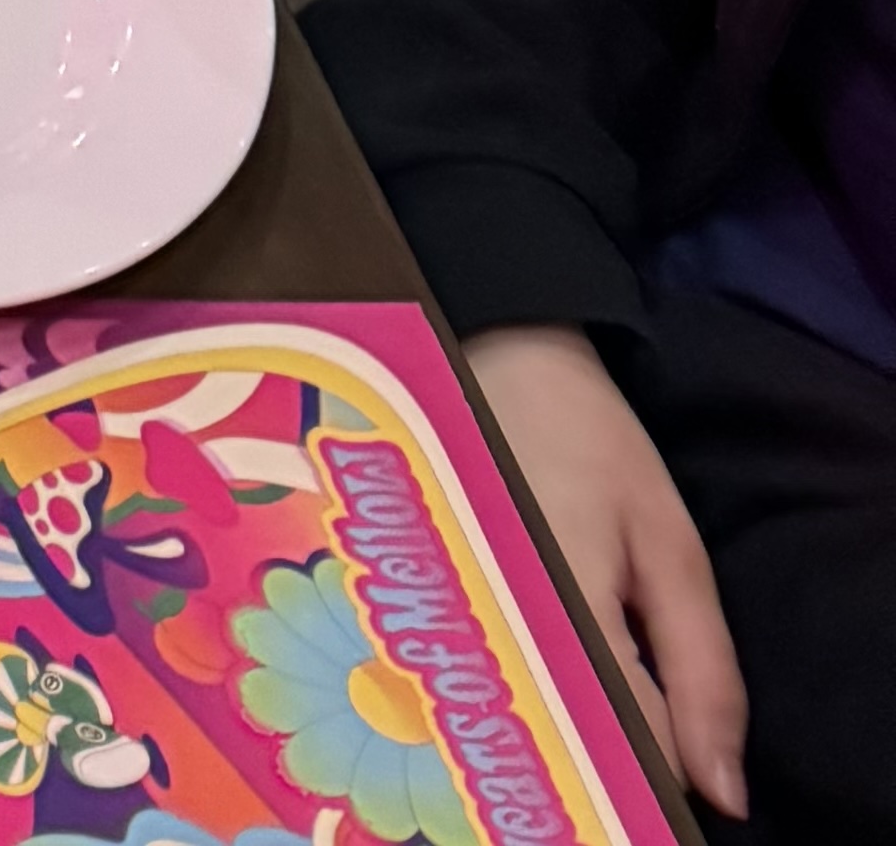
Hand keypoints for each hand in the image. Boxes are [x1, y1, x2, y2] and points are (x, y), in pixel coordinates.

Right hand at [466, 329, 744, 814]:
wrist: (489, 348)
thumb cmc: (588, 439)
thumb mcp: (671, 546)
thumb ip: (703, 673)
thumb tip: (724, 795)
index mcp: (568, 618)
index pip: (626, 754)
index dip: (660, 776)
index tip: (672, 768)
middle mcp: (491, 627)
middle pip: (559, 750)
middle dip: (601, 756)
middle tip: (615, 718)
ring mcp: (444, 615)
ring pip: (511, 724)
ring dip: (550, 728)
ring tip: (567, 692)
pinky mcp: (418, 601)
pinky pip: (475, 683)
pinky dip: (509, 695)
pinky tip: (519, 671)